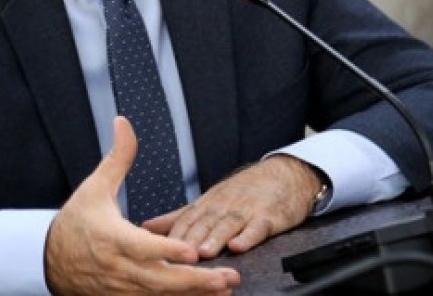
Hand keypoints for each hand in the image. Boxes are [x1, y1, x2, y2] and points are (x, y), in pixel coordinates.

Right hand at [44, 116, 239, 294]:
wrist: (48, 259)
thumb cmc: (76, 221)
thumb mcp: (95, 186)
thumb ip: (118, 156)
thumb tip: (123, 122)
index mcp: (112, 237)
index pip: (142, 247)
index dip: (168, 250)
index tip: (193, 251)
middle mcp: (118, 267)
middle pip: (159, 279)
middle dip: (195, 281)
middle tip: (227, 277)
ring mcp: (121, 287)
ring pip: (160, 295)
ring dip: (193, 293)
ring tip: (224, 290)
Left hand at [143, 155, 322, 258]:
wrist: (286, 175)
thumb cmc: (245, 191)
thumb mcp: (210, 200)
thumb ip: (179, 216)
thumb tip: (147, 227)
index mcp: (208, 203)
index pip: (186, 219)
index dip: (173, 235)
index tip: (159, 250)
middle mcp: (225, 205)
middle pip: (205, 223)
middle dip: (190, 240)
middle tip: (177, 256)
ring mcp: (248, 209)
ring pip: (228, 224)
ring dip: (215, 238)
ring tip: (204, 253)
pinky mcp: (270, 216)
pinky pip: (258, 227)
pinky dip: (248, 236)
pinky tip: (239, 247)